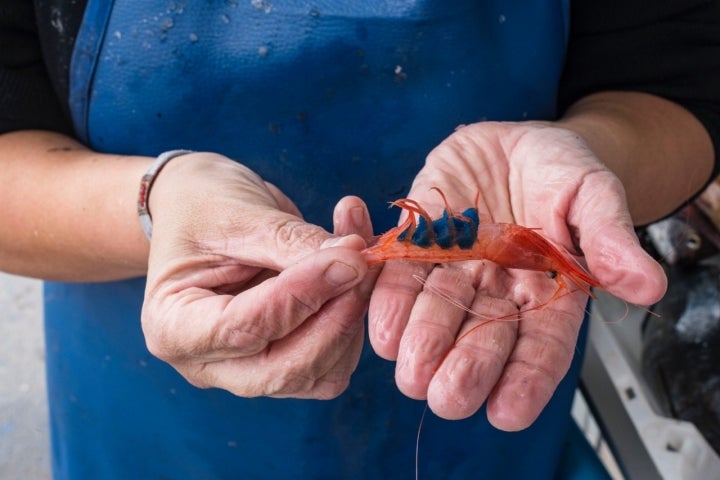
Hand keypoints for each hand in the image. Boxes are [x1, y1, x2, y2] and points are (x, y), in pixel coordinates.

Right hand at [140, 152, 375, 398]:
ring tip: (359, 248)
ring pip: (321, 373)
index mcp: (174, 328)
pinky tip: (356, 265)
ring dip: (352, 315)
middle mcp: (208, 363)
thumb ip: (294, 243)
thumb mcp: (241, 215)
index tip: (349, 258)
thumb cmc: (204, 206)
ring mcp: (249, 368)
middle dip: (335, 318)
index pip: (243, 329)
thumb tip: (355, 260)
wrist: (202, 207)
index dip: (303, 295)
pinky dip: (356, 315)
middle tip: (364, 261)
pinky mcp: (286, 359)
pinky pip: (336, 360)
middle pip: (285, 369)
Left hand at [368, 122, 666, 428]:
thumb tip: (648, 284)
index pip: (540, 346)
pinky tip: (383, 327)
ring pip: (437, 312)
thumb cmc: (561, 169)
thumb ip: (609, 236)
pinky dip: (391, 298)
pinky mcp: (418, 240)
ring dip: (423, 342)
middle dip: (465, 368)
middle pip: (482, 337)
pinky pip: (401, 272)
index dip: (526, 379)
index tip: (509, 412)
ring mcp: (454, 268)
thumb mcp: (593, 193)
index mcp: (546, 292)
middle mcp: (496, 290)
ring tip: (412, 370)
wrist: (513, 139)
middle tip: (449, 397)